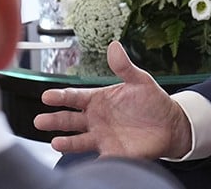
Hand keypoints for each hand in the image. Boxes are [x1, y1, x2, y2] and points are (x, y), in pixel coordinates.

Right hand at [33, 41, 192, 158]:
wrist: (170, 125)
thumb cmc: (152, 101)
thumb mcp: (139, 80)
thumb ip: (124, 66)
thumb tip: (114, 46)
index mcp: (98, 99)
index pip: (74, 97)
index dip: (60, 96)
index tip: (47, 96)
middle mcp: (95, 119)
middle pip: (69, 120)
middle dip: (54, 120)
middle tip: (40, 120)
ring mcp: (102, 137)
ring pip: (78, 140)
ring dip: (66, 142)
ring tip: (54, 142)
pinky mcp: (113, 153)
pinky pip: (98, 159)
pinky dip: (90, 162)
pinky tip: (82, 163)